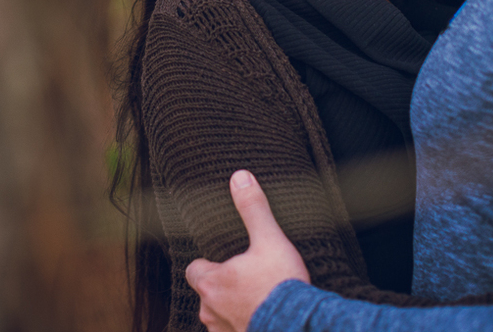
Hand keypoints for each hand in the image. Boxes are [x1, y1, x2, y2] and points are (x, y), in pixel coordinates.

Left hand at [185, 170, 309, 331]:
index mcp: (211, 283)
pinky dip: (244, 324)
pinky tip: (262, 318)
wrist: (299, 327)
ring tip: (256, 298)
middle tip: (246, 279)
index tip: (226, 260)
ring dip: (232, 309)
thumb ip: (253, 209)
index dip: (208, 263)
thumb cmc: (281, 286)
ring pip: (218, 316)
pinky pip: (233, 331)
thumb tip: (239, 177)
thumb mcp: (269, 240)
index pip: (194, 269)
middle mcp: (210, 311)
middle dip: (222, 287)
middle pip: (207, 293)